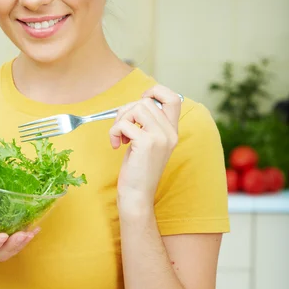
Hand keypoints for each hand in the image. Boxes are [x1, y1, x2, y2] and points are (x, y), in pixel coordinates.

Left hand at [109, 85, 181, 216]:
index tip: (139, 103)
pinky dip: (114, 132)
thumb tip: (134, 104)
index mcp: (172, 131)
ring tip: (120, 137)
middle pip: (146, 101)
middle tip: (121, 129)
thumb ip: (148, 124)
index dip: (155, 91)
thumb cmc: (138, 170)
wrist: (137, 196)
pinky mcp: (146, 143)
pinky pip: (125, 123)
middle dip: (126, 111)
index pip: (173, 98)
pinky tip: (116, 145)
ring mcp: (160, 137)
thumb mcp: (148, 143)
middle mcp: (170, 132)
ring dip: (121, 120)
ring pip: (136, 107)